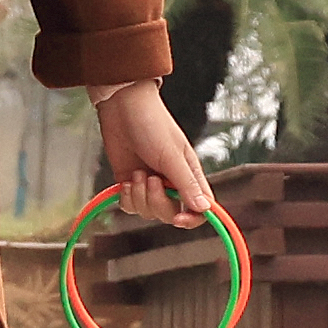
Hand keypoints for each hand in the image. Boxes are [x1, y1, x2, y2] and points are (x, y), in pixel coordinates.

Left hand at [93, 78, 206, 223]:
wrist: (122, 108)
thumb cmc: (152, 125)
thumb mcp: (171, 155)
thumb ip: (186, 184)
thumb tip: (204, 209)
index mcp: (190, 175)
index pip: (200, 208)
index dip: (191, 218)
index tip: (177, 219)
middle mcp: (172, 182)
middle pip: (171, 214)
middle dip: (157, 202)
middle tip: (150, 179)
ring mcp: (150, 184)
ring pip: (148, 212)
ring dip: (139, 197)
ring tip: (137, 173)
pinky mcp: (131, 183)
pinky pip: (130, 206)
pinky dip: (127, 197)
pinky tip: (126, 180)